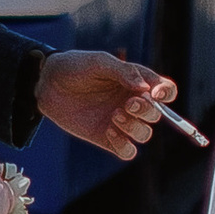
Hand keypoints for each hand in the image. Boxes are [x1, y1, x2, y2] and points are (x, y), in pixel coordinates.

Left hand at [36, 50, 180, 162]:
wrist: (47, 84)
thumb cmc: (75, 67)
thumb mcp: (99, 62)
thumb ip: (123, 71)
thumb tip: (145, 88)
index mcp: (136, 82)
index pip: (165, 91)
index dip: (167, 93)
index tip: (156, 94)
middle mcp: (132, 103)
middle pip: (157, 115)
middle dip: (147, 111)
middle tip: (128, 103)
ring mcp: (120, 122)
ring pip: (145, 134)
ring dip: (135, 127)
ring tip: (115, 115)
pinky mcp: (107, 138)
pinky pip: (127, 151)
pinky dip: (124, 145)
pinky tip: (110, 131)